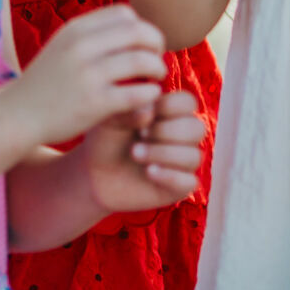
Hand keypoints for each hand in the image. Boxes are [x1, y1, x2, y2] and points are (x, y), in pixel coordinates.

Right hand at [12, 5, 168, 147]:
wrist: (18, 115)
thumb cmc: (47, 82)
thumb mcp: (62, 46)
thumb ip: (91, 36)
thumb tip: (130, 25)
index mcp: (75, 29)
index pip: (124, 13)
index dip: (142, 27)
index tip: (143, 45)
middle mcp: (81, 47)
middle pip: (138, 32)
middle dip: (156, 44)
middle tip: (157, 59)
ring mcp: (87, 75)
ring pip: (141, 60)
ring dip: (158, 68)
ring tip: (156, 78)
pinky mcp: (94, 103)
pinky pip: (137, 93)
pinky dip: (151, 93)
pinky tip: (149, 97)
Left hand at [84, 90, 204, 212]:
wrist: (93, 175)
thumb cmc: (106, 141)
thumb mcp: (112, 120)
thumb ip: (130, 111)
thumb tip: (149, 109)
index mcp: (169, 114)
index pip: (188, 103)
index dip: (171, 105)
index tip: (147, 112)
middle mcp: (181, 137)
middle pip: (196, 128)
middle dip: (167, 131)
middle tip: (141, 134)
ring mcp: (182, 163)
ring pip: (193, 156)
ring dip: (164, 153)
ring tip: (135, 153)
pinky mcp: (178, 187)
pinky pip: (189, 182)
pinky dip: (170, 176)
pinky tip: (149, 172)